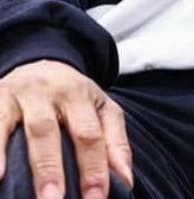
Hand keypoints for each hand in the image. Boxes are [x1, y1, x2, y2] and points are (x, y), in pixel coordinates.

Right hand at [0, 59, 131, 198]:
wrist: (41, 62)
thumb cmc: (74, 97)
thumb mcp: (101, 109)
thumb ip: (115, 141)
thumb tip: (126, 180)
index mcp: (80, 96)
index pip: (89, 134)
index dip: (94, 168)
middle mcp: (49, 92)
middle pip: (49, 131)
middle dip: (51, 169)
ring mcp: (20, 95)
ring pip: (15, 128)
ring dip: (12, 158)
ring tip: (11, 189)